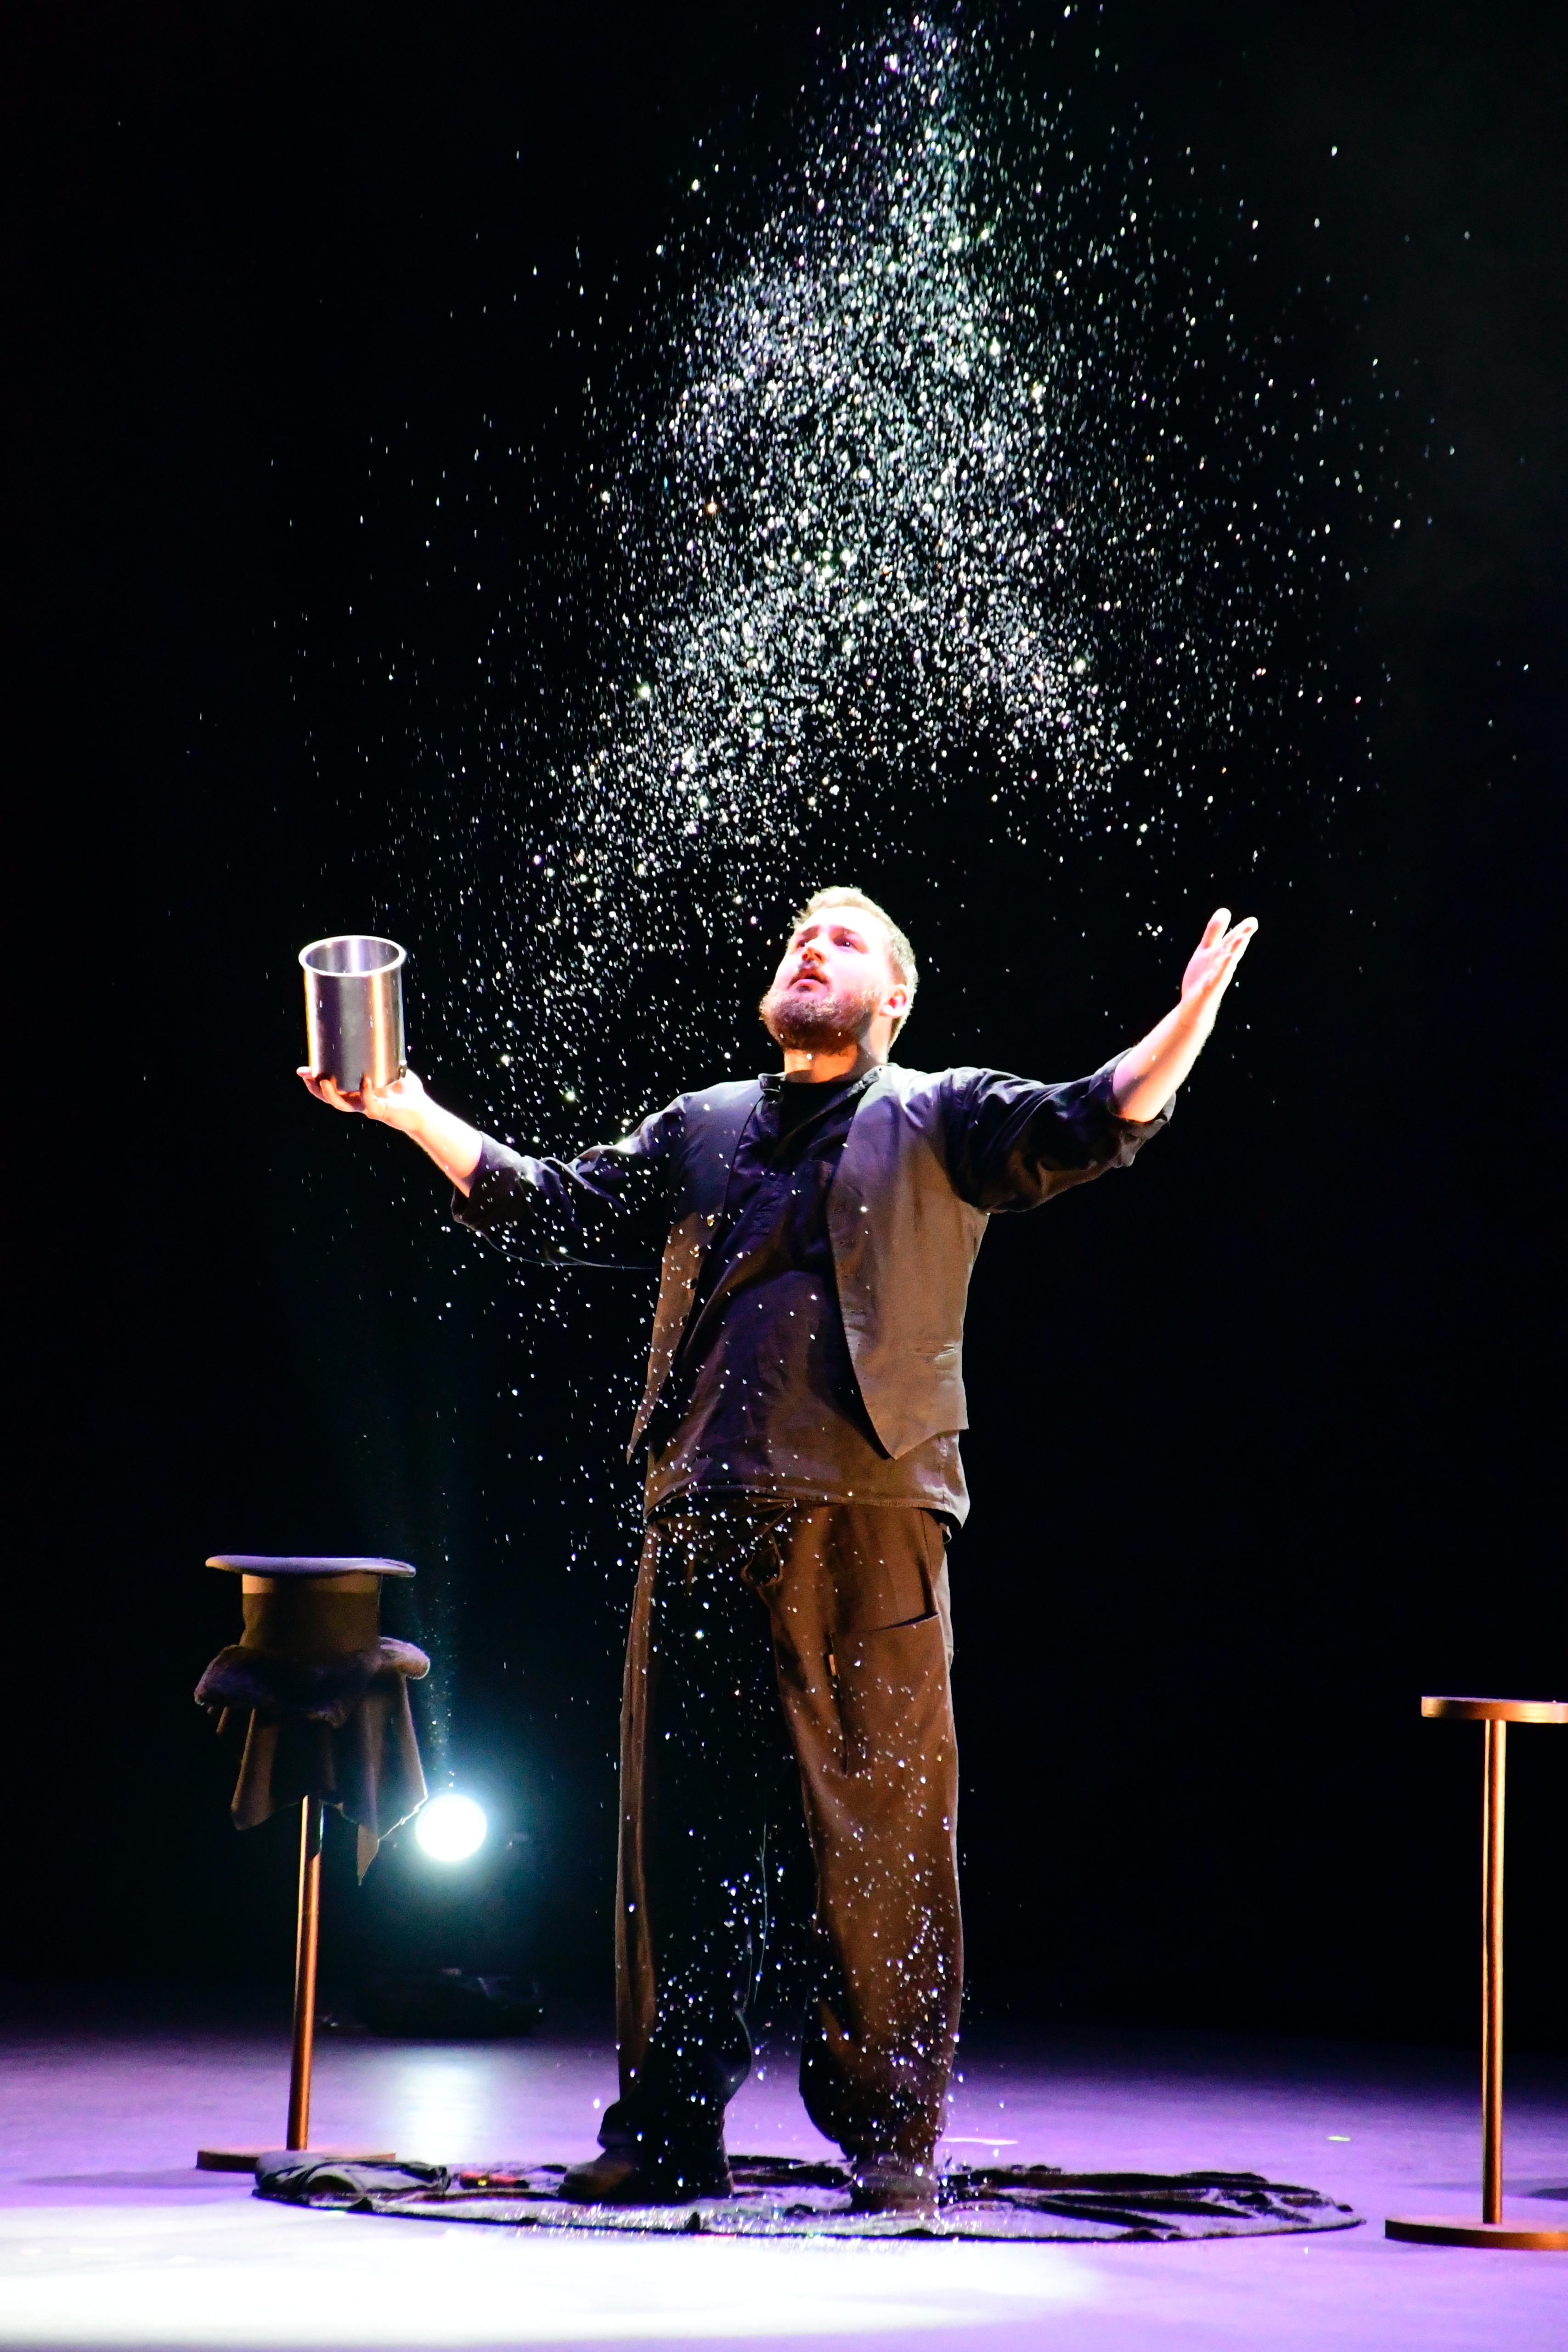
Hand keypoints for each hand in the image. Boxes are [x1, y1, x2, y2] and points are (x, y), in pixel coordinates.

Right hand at [297, 1065, 431, 1132]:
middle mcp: (359, 1102)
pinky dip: (366, 1091)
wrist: (423, 1109)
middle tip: (307, 1075)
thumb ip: (383, 1057)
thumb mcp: (392, 1070)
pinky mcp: (381, 1111)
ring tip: (324, 1081)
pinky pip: (370, 1103)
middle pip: (331, 1099)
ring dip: (332, 1095)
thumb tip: (377, 1035)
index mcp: (357, 1094)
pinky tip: (364, 1080)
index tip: (303, 1071)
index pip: (332, 1089)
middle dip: (316, 1088)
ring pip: (343, 1105)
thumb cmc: (407, 1091)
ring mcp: (368, 1108)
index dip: (315, 1083)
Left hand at [1179, 907, 1256, 1025]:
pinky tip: (1226, 960)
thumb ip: (1214, 932)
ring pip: (1227, 961)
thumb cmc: (1202, 979)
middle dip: (1241, 936)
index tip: (1253, 921)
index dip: (1241, 931)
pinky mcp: (1209, 989)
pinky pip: (1216, 978)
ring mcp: (1216, 977)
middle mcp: (1222, 965)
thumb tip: (1225, 910)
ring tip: (1242, 938)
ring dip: (1234, 949)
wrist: (1194, 1008)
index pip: (1232, 941)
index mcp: (1221, 955)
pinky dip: (1221, 969)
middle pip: (1232, 948)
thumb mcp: (1206, 950)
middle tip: (1253, 923)